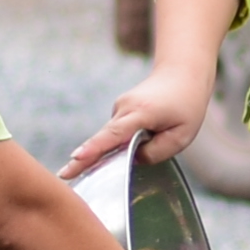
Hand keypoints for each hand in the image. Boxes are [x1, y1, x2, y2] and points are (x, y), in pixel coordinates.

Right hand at [68, 64, 214, 178]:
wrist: (182, 74)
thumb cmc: (186, 106)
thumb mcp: (182, 136)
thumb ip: (157, 152)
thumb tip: (133, 159)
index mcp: (141, 113)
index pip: (114, 134)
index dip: (95, 148)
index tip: (76, 157)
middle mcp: (125, 109)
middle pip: (102, 138)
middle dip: (83, 158)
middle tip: (63, 174)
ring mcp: (120, 108)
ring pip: (112, 137)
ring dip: (113, 150)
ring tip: (131, 148)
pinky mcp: (120, 110)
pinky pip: (117, 132)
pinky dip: (120, 142)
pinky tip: (138, 140)